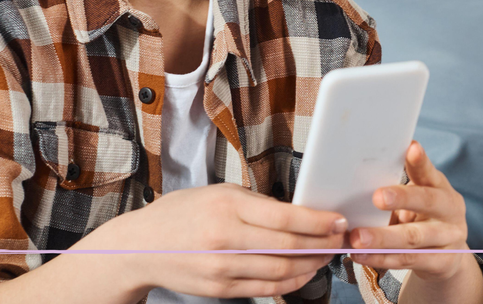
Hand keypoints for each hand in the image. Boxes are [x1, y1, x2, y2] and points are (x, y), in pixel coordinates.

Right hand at [77, 182, 346, 299]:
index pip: (285, 217)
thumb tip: (299, 213)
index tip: (339, 220)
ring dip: (311, 265)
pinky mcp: (219, 290)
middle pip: (288, 246)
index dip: (318, 221)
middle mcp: (225, 238)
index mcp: (227, 206)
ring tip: (327, 255)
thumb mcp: (219, 193)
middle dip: (322, 244)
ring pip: (281, 272)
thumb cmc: (183, 212)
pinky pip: (265, 289)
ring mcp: (221, 268)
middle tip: (342, 239)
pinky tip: (304, 272)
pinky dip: (291, 283)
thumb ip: (257, 204)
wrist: (139, 247)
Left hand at [348, 141, 474, 283]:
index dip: (421, 162)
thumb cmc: (424, 219)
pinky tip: (361, 255)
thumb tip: (357, 179)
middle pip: (427, 202)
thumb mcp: (418, 200)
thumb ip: (399, 190)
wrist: (449, 257)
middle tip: (377, 197)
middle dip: (402, 198)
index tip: (412, 148)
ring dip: (383, 238)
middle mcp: (449, 210)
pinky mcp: (442, 262)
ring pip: (413, 238)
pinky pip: (408, 261)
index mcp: (441, 188)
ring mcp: (449, 237)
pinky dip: (382, 259)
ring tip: (357, 237)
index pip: (430, 172)